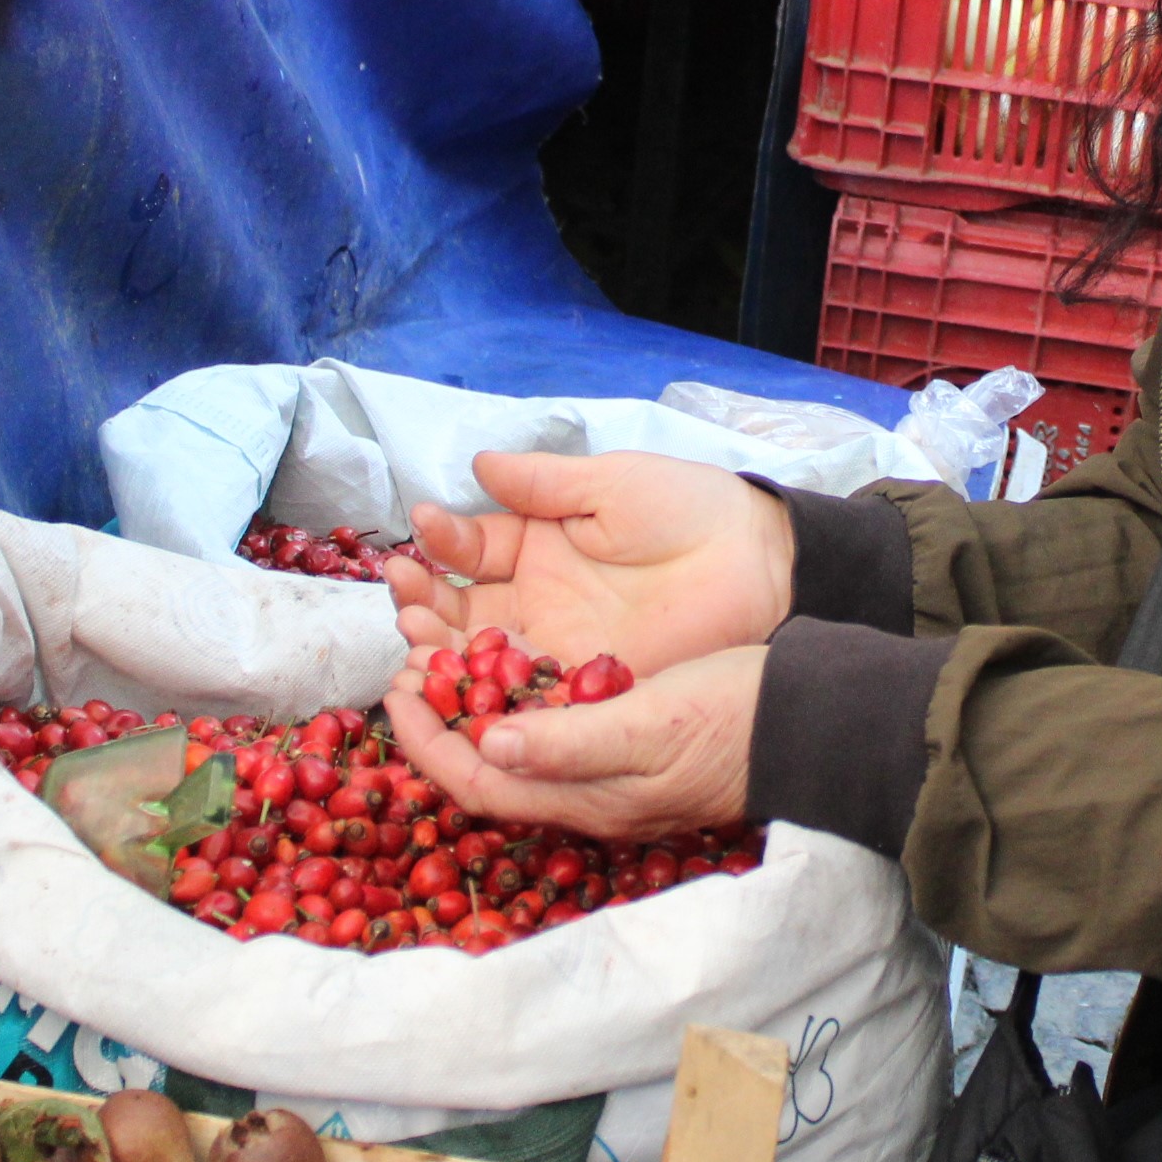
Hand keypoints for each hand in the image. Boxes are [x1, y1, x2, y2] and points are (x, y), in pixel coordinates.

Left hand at [383, 643, 760, 842]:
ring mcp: (609, 773)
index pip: (478, 783)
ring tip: (448, 655)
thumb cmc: (734, 718)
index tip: (399, 687)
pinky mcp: (630, 745)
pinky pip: (551, 730)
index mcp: (585, 798)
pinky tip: (514, 663)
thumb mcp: (649, 723)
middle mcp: (587, 794)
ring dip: (475, 708)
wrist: (809, 718)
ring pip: (516, 749)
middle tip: (411, 663)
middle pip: (489, 770)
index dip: (429, 742)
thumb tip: (491, 745)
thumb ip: (569, 740)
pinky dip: (518, 698)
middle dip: (443, 722)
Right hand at [385, 449, 795, 674]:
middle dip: (425, 600)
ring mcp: (557, 645)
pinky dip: (489, 695)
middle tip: (403, 592)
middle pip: (461, 609)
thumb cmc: (689, 508)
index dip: (442, 541)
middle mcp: (536, 599)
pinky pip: (527, 698)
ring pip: (480, 655)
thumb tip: (480, 463)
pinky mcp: (584, 687)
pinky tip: (457, 685)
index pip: (470, 548)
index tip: (422, 527)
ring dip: (441, 647)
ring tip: (413, 635)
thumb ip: (543, 483)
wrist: (758, 560)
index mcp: (537, 544)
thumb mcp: (610, 484)